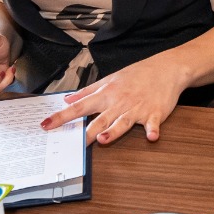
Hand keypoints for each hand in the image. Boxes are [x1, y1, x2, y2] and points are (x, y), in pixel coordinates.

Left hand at [40, 54, 188, 144]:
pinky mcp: (155, 113)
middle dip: (85, 132)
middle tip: (72, 145)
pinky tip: (152, 136)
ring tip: (103, 139)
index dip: (62, 116)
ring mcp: (137, 109)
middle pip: (100, 119)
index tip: (46, 125)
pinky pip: (153, 123)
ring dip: (114, 131)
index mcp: (107, 94)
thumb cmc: (138, 74)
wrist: (166, 68)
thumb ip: (88, 91)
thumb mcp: (110, 79)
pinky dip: (153, 129)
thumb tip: (67, 99)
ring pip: (123, 122)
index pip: (80, 107)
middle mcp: (119, 103)